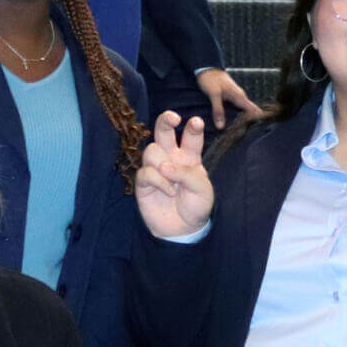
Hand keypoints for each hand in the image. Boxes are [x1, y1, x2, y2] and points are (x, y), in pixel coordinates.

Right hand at [135, 112, 214, 237]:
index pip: (191, 137)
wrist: (183, 229)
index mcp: (189, 156)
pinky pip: (146, 172)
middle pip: (164, 131)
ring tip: (172, 182)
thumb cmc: (196, 205)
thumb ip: (187, 175)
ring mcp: (156, 168)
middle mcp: (171, 158)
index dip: (193, 128)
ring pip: (152, 150)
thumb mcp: (202, 190)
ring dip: (162, 163)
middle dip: (166, 121)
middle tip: (173, 118)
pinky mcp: (144, 182)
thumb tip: (164, 167)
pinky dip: (158, 181)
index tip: (196, 122)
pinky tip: (168, 192)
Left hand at [195, 68, 261, 129]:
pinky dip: (237, 116)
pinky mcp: (231, 98)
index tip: (260, 133)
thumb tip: (221, 127)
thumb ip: (218, 110)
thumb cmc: (210, 79)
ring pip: (244, 111)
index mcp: (240, 96)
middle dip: (252, 124)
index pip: (254, 111)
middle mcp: (240, 97)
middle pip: (251, 113)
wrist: (206, 67)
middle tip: (250, 138)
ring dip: (244, 121)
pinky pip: (238, 109)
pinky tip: (234, 124)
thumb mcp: (214, 94)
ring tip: (243, 135)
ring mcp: (236, 97)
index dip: (259, 121)